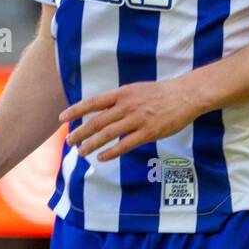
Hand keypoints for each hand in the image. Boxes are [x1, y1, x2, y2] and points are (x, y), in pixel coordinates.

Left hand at [60, 76, 206, 160]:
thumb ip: (119, 101)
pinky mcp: (149, 132)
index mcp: (123, 93)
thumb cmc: (160, 93)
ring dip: (92, 144)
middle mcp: (127, 105)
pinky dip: (112, 152)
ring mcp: (138, 119)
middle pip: (97, 121)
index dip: (76, 110)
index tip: (63, 118)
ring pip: (108, 134)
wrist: (186, 95)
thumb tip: (101, 111)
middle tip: (68, 141)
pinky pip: (126, 144)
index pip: (93, 102)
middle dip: (80, 132)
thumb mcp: (136, 90)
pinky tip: (102, 158)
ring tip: (81, 152)